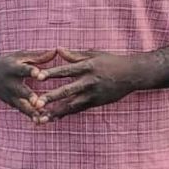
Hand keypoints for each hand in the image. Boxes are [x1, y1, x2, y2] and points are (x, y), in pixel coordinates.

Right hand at [0, 50, 56, 120]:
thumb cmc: (7, 64)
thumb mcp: (19, 57)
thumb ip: (37, 56)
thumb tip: (54, 51)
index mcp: (13, 69)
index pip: (22, 69)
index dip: (30, 71)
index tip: (38, 74)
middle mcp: (11, 84)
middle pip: (20, 91)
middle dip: (29, 97)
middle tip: (37, 102)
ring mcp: (11, 96)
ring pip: (22, 106)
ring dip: (32, 113)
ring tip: (41, 119)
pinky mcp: (12, 104)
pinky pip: (23, 112)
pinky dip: (32, 117)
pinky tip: (42, 121)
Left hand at [36, 49, 154, 119]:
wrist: (132, 75)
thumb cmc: (111, 62)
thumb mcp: (94, 55)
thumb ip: (74, 55)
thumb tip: (57, 49)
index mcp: (87, 67)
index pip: (66, 70)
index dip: (52, 73)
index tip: (38, 76)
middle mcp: (89, 82)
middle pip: (67, 90)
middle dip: (51, 97)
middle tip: (36, 102)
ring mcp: (92, 94)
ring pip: (71, 104)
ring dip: (56, 111)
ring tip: (41, 117)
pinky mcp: (95, 103)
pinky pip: (78, 110)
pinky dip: (65, 114)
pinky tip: (53, 118)